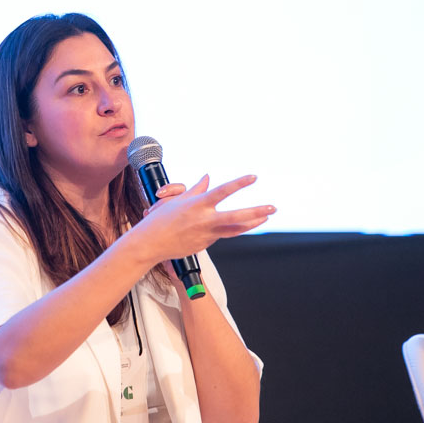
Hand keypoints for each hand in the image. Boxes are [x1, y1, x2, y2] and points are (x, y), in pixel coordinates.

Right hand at [132, 174, 274, 263]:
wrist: (151, 243)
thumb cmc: (161, 219)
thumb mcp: (178, 200)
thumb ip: (196, 189)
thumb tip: (207, 177)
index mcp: (197, 205)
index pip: (223, 191)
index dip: (239, 183)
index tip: (253, 177)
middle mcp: (204, 220)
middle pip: (236, 217)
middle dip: (256, 212)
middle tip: (272, 208)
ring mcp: (206, 235)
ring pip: (234, 230)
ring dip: (251, 223)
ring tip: (264, 218)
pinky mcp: (205, 244)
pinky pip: (219, 234)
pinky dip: (225, 229)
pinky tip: (228, 225)